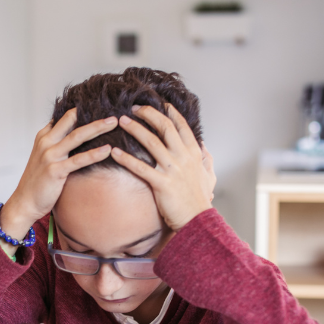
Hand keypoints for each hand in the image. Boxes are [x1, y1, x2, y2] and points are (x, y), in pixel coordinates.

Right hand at [0, 109, 116, 238]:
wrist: (24, 201)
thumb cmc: (38, 180)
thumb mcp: (43, 156)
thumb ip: (57, 143)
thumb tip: (75, 134)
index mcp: (43, 136)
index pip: (64, 117)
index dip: (81, 110)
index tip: (100, 106)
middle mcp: (46, 142)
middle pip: (72, 121)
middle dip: (93, 114)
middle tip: (112, 111)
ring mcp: (50, 156)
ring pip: (77, 136)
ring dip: (97, 128)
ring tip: (113, 123)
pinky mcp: (56, 170)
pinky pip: (79, 160)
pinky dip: (94, 154)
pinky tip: (107, 150)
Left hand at [111, 104, 216, 230]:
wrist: (197, 220)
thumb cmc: (200, 200)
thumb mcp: (209, 175)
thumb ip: (206, 158)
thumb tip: (203, 146)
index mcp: (193, 153)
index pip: (181, 125)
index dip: (169, 112)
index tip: (159, 103)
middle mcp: (183, 157)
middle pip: (165, 127)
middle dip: (149, 114)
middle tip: (134, 108)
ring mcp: (172, 169)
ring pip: (151, 142)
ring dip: (135, 129)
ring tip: (121, 120)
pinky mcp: (161, 183)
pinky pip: (140, 167)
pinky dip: (126, 158)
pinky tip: (114, 152)